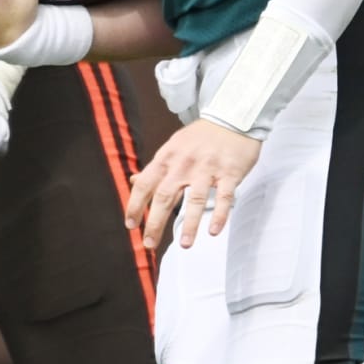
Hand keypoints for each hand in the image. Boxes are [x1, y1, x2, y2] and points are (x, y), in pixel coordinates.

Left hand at [125, 119, 260, 250]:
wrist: (232, 117)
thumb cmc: (200, 137)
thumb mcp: (174, 146)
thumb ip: (156, 167)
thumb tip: (132, 181)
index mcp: (168, 156)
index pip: (145, 184)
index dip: (135, 205)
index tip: (130, 225)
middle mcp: (185, 163)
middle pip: (166, 196)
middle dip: (155, 222)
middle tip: (149, 244)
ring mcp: (208, 168)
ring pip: (195, 199)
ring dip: (189, 224)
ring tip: (184, 245)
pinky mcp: (230, 172)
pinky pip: (224, 197)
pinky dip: (219, 215)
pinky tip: (214, 231)